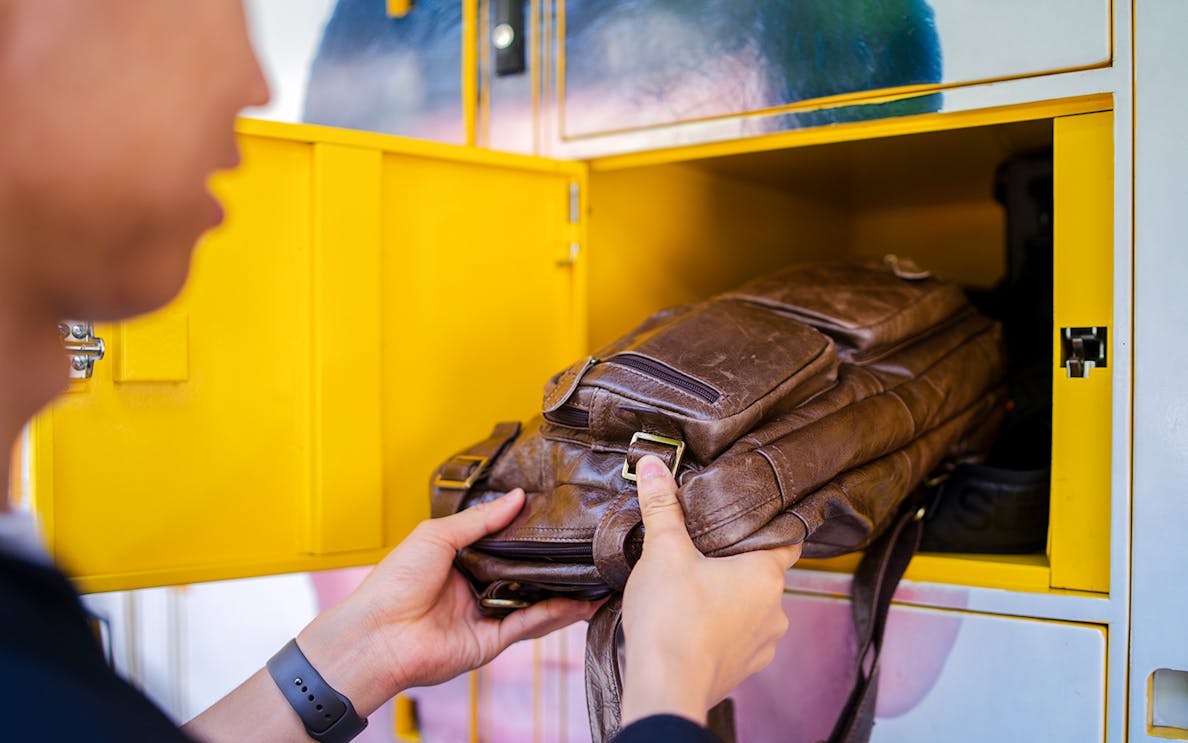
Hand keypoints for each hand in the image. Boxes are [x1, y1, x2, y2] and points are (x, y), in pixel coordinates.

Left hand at [297, 489, 599, 716]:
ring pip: (535, 602)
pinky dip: (554, 614)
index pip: (506, 544)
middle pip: (525, 574)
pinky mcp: (491, 642)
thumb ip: (481, 519)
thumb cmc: (394, 583)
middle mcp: (477, 587)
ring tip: (595, 578)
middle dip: (555, 565)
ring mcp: (486, 615)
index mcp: (461, 560)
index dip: (531, 535)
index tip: (560, 520)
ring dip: (565, 592)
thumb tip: (517, 497)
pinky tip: (578, 602)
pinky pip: (529, 625)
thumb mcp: (438, 535)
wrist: (378, 633)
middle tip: (586, 550)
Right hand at [619, 456, 800, 727]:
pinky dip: (719, 630)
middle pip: (763, 574)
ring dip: (729, 600)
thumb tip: (654, 465)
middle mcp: (775, 611)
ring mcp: (762, 645)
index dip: (772, 524)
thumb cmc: (671, 618)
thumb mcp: (664, 551)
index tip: (755, 513)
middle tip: (705, 549)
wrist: (664, 688)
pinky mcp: (741, 670)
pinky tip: (691, 623)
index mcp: (766, 575)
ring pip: (751, 610)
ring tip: (693, 589)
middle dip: (736, 563)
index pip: (786, 539)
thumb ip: (662, 506)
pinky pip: (737, 640)